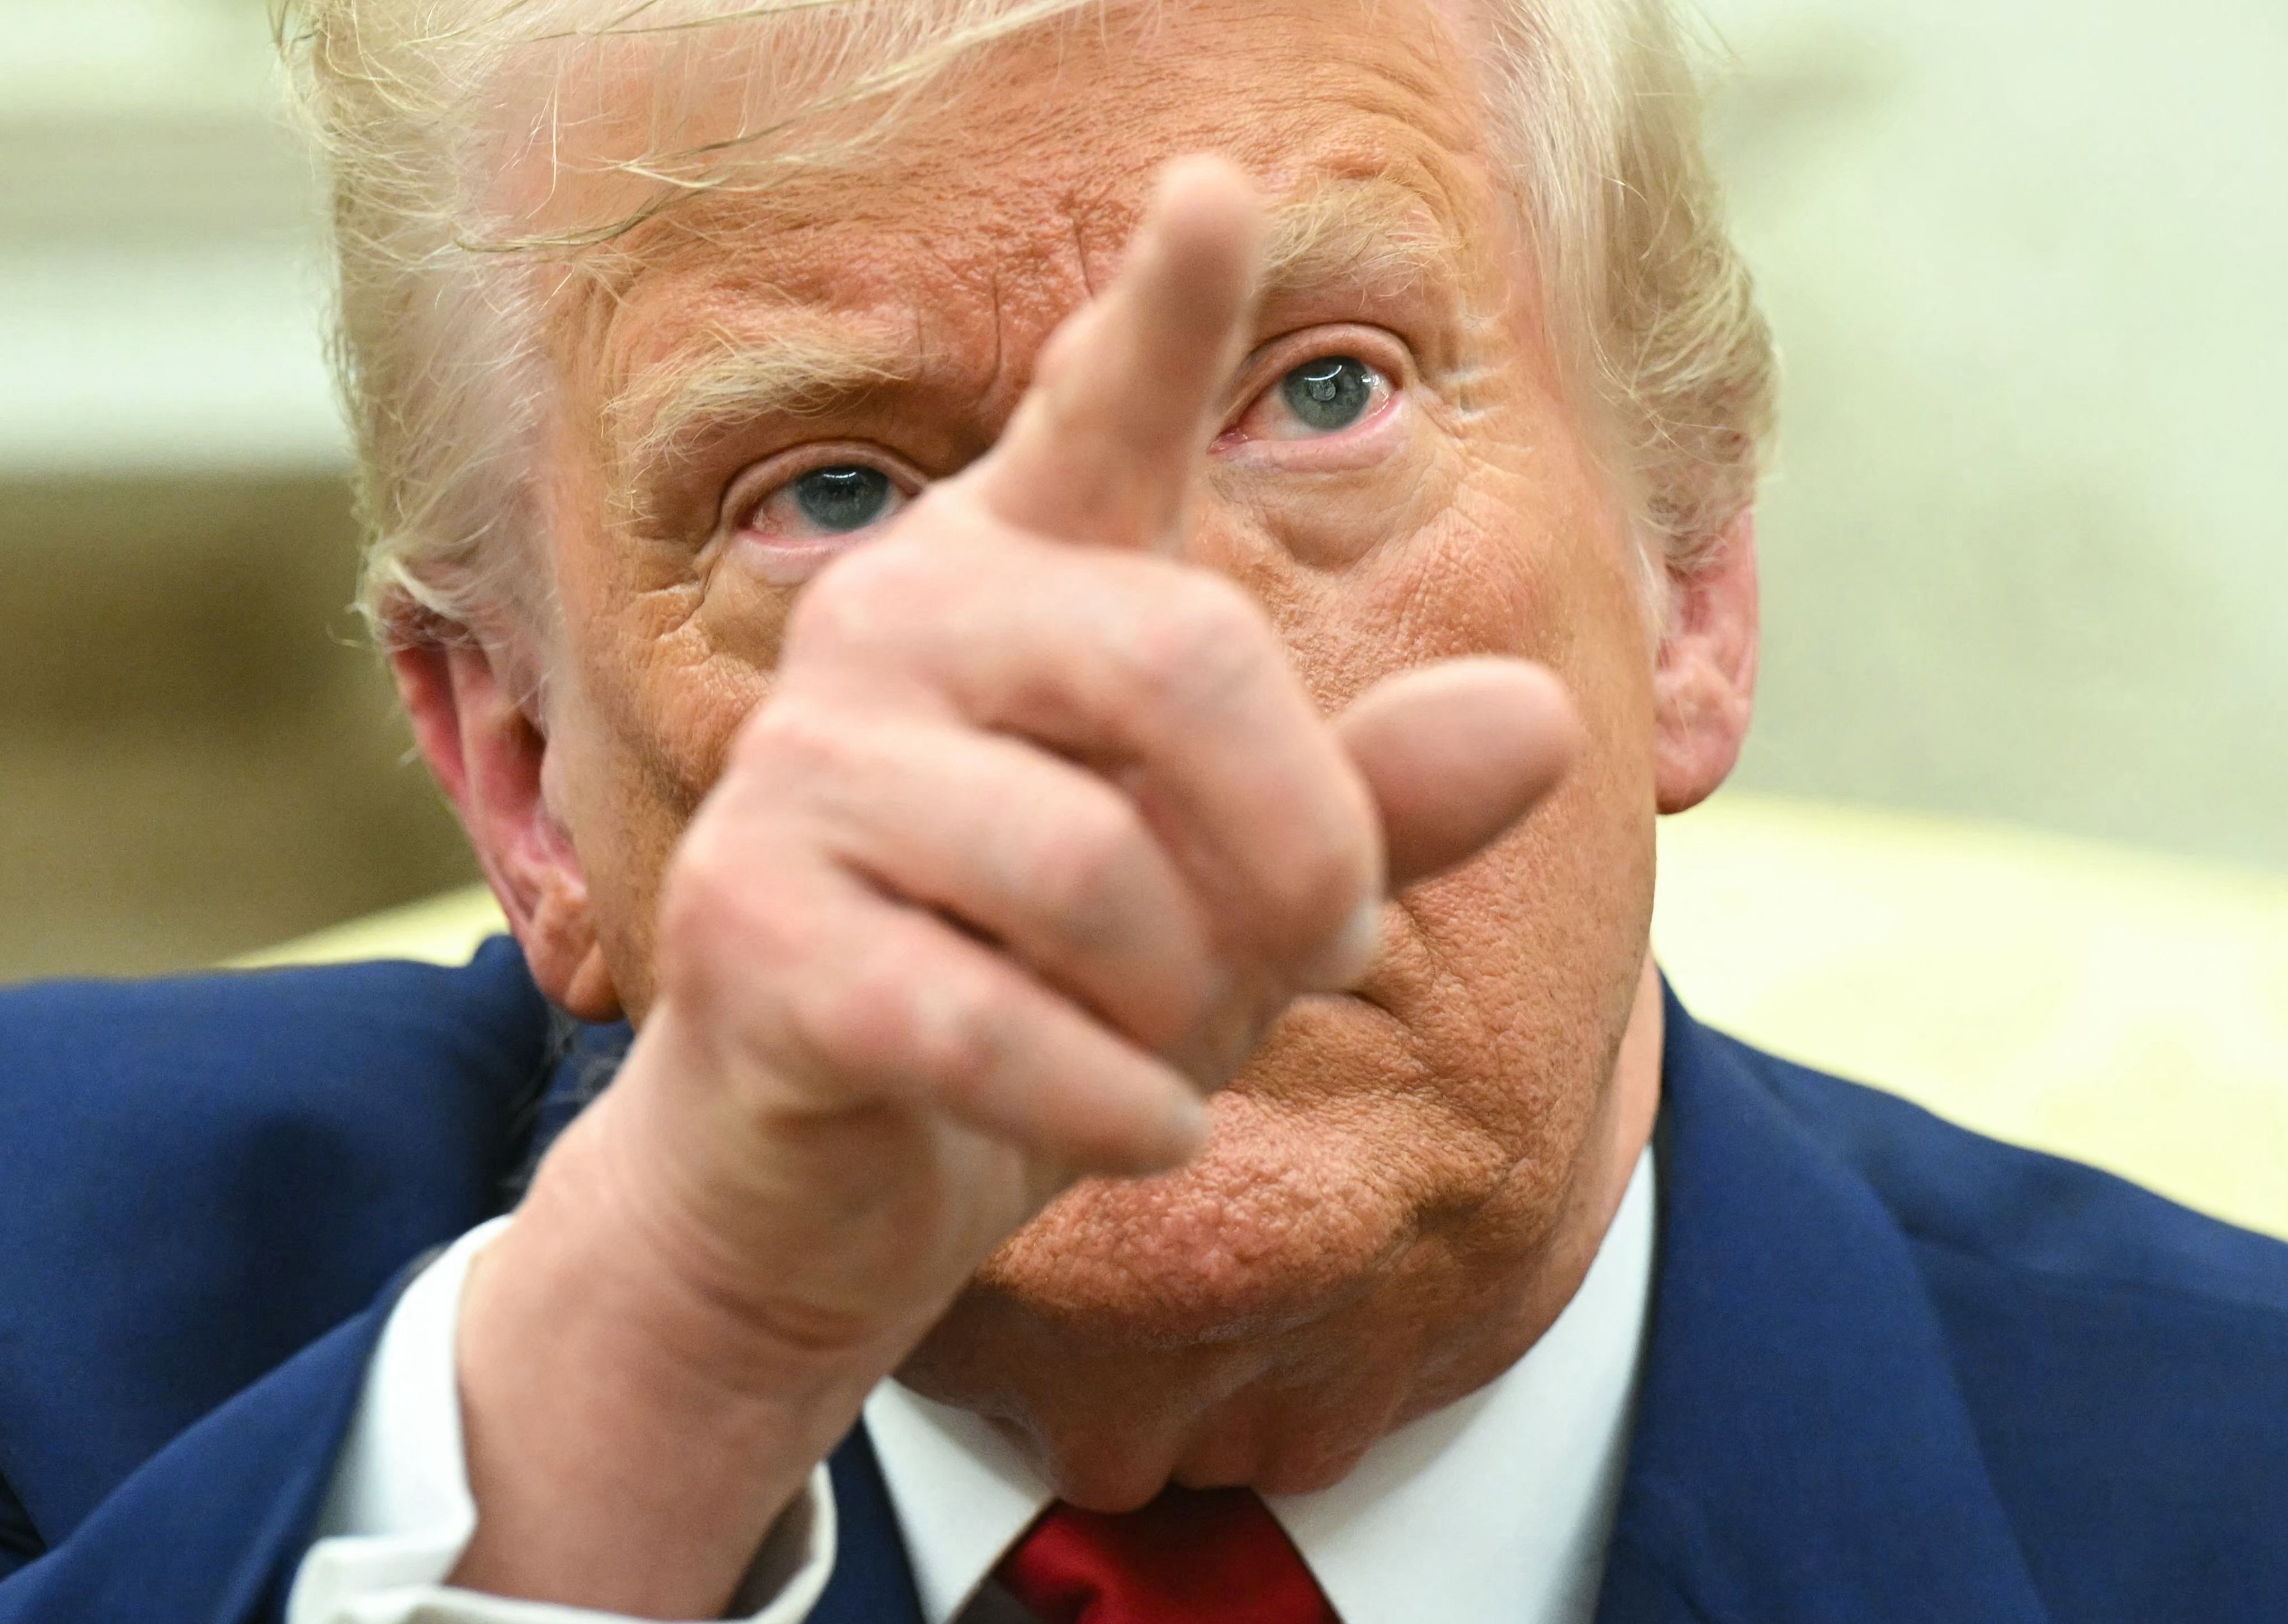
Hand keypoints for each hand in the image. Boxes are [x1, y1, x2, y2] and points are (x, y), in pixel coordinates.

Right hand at [445, 158, 1581, 1616]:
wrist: (824, 1183)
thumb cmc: (1041, 997)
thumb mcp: (1234, 899)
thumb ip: (1369, 800)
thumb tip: (1541, 719)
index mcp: (1009, 583)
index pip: (1096, 419)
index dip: (1165, 311)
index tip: (1223, 186)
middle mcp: (890, 630)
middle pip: (1185, 665)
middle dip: (1304, 848)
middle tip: (1330, 948)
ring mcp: (799, 774)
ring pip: (1093, 868)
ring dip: (1190, 1002)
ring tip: (1176, 1051)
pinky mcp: (745, 932)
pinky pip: (991, 1023)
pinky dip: (1110, 1106)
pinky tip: (1140, 1132)